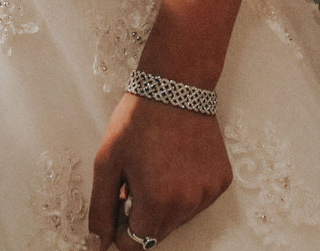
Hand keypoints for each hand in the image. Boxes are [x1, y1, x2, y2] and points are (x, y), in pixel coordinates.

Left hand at [89, 93, 232, 247]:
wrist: (176, 86)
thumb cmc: (137, 121)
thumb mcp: (107, 163)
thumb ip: (100, 210)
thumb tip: (98, 244)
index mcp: (157, 202)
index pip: (134, 244)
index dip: (119, 229)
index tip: (117, 206)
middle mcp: (188, 204)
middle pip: (156, 234)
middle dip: (140, 218)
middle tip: (132, 184)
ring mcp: (208, 193)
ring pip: (178, 220)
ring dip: (162, 206)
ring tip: (154, 170)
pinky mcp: (221, 181)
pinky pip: (197, 201)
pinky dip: (184, 192)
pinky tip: (176, 165)